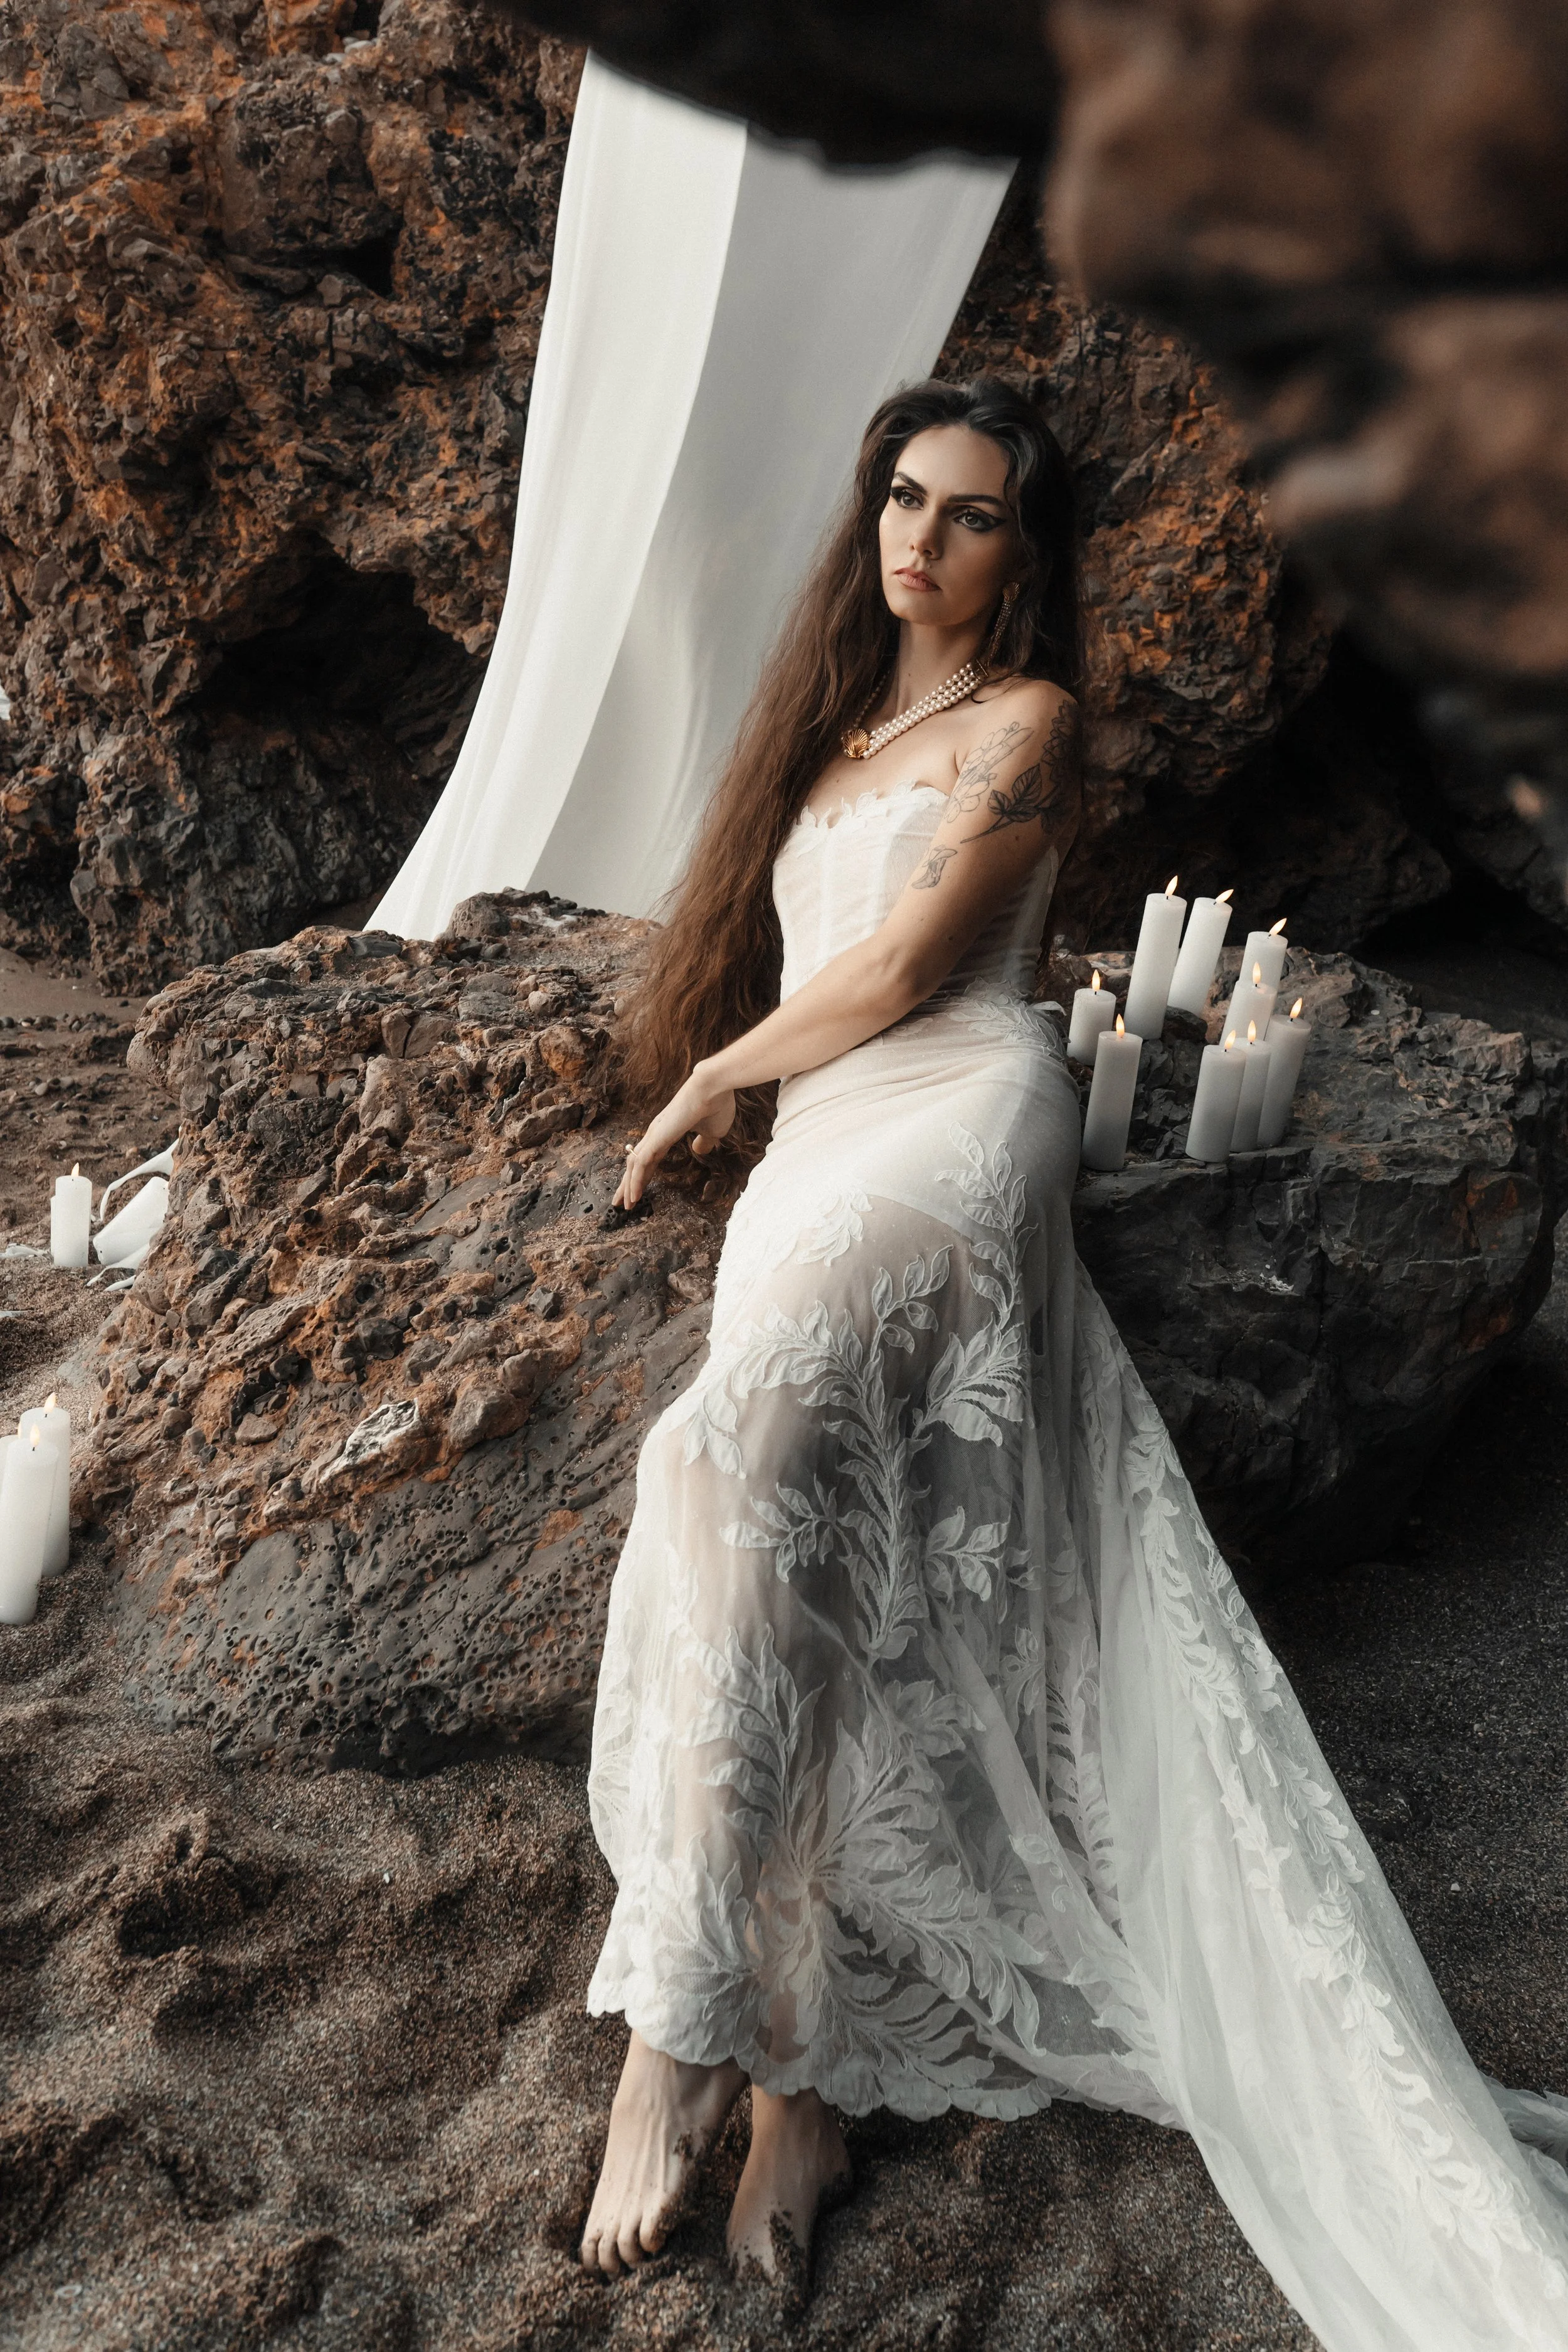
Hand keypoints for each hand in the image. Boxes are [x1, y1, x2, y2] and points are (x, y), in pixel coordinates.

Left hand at [614, 1064, 736, 1208]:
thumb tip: (698, 1150)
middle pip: (635, 1164)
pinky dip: (635, 1181)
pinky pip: (641, 1164)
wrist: (715, 1087)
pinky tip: (634, 1196)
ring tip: (624, 1205)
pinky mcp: (657, 1137)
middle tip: (620, 1202)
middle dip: (627, 1184)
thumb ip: (704, 1142)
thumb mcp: (712, 1132)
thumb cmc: (717, 1106)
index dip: (643, 1176)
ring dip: (628, 1187)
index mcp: (667, 1133)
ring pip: (634, 1166)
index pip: (649, 1160)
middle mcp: (656, 1134)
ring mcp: (654, 1135)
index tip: (639, 1191)